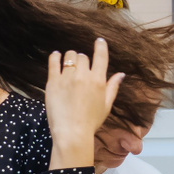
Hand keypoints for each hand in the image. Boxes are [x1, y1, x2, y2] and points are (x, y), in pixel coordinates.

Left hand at [45, 37, 123, 170]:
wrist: (72, 132)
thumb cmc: (91, 121)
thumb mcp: (106, 104)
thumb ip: (113, 87)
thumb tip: (121, 74)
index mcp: (98, 80)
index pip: (101, 56)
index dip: (100, 46)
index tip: (99, 41)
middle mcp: (84, 76)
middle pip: (83, 57)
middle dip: (82, 59)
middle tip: (79, 65)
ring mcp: (67, 78)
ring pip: (69, 57)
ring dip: (70, 57)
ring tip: (68, 61)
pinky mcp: (53, 83)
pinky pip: (53, 63)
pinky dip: (55, 57)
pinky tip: (55, 55)